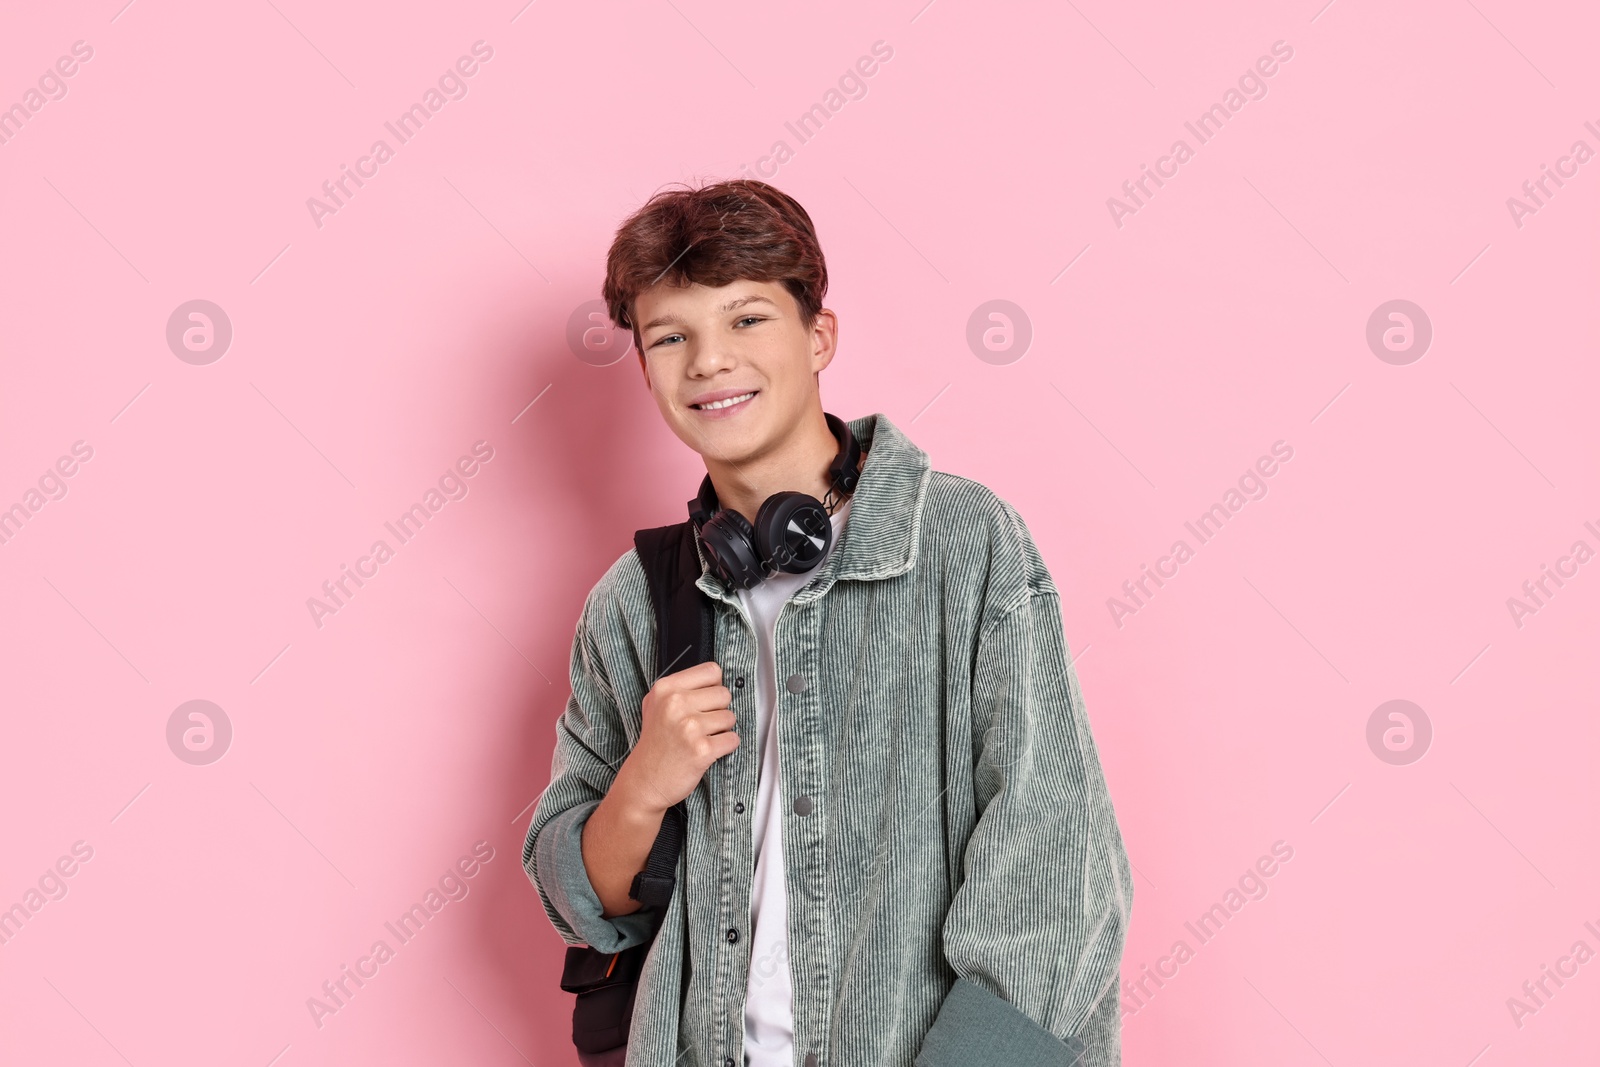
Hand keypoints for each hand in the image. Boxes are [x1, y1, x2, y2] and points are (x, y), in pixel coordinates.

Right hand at [616, 660, 738, 814]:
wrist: (645, 781)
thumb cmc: (655, 744)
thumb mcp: (656, 705)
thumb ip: (682, 688)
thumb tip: (717, 679)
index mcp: (666, 688)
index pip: (712, 671)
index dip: (713, 687)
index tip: (706, 700)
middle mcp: (676, 703)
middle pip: (724, 694)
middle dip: (718, 710)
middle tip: (701, 725)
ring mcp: (689, 727)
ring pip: (730, 717)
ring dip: (722, 730)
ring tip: (701, 738)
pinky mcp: (701, 749)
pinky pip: (732, 739)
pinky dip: (726, 746)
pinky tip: (708, 751)